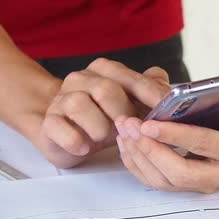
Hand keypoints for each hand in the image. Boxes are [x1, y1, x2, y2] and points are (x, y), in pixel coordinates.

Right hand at [37, 58, 169, 167]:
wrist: (66, 132)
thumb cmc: (105, 117)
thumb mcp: (132, 104)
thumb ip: (151, 92)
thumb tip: (170, 91)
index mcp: (105, 70)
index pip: (131, 77)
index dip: (151, 95)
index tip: (166, 110)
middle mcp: (81, 79)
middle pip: (105, 90)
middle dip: (123, 114)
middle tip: (131, 131)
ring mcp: (61, 99)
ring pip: (79, 105)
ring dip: (98, 127)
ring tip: (105, 138)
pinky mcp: (48, 122)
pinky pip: (59, 128)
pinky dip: (76, 141)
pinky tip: (85, 147)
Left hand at [114, 84, 218, 192]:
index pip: (204, 145)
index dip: (175, 136)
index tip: (148, 123)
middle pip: (180, 173)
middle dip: (150, 150)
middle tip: (129, 126)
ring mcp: (205, 183)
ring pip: (164, 181)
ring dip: (139, 156)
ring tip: (123, 129)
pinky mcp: (189, 185)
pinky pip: (157, 182)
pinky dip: (137, 164)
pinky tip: (126, 142)